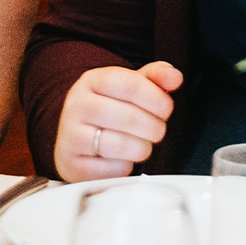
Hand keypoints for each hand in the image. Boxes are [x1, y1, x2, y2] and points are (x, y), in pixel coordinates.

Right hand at [54, 60, 182, 181]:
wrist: (75, 141)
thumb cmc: (108, 114)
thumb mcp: (127, 91)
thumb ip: (153, 80)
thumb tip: (174, 75)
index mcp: (91, 81)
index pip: (129, 84)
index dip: (157, 98)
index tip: (165, 108)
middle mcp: (77, 104)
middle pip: (128, 116)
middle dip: (154, 127)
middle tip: (156, 130)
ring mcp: (71, 134)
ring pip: (120, 144)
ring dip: (141, 148)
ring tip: (141, 144)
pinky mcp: (73, 162)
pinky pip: (111, 169)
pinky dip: (124, 167)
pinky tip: (121, 159)